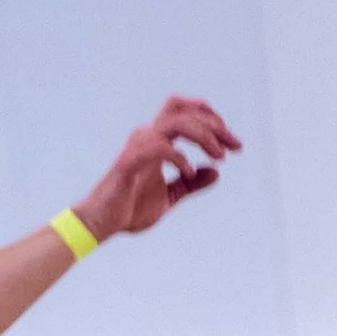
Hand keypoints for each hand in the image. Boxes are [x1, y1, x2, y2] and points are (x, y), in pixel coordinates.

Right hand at [78, 96, 240, 240]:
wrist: (100, 224)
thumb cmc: (128, 209)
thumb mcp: (170, 197)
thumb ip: (191, 185)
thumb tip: (216, 173)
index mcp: (157, 141)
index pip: (187, 114)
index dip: (213, 121)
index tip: (234, 144)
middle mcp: (147, 136)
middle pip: (186, 111)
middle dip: (216, 126)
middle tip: (235, 146)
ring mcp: (138, 146)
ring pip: (177, 123)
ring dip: (204, 136)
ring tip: (218, 156)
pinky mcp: (129, 161)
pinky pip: (160, 147)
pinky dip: (180, 157)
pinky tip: (189, 172)